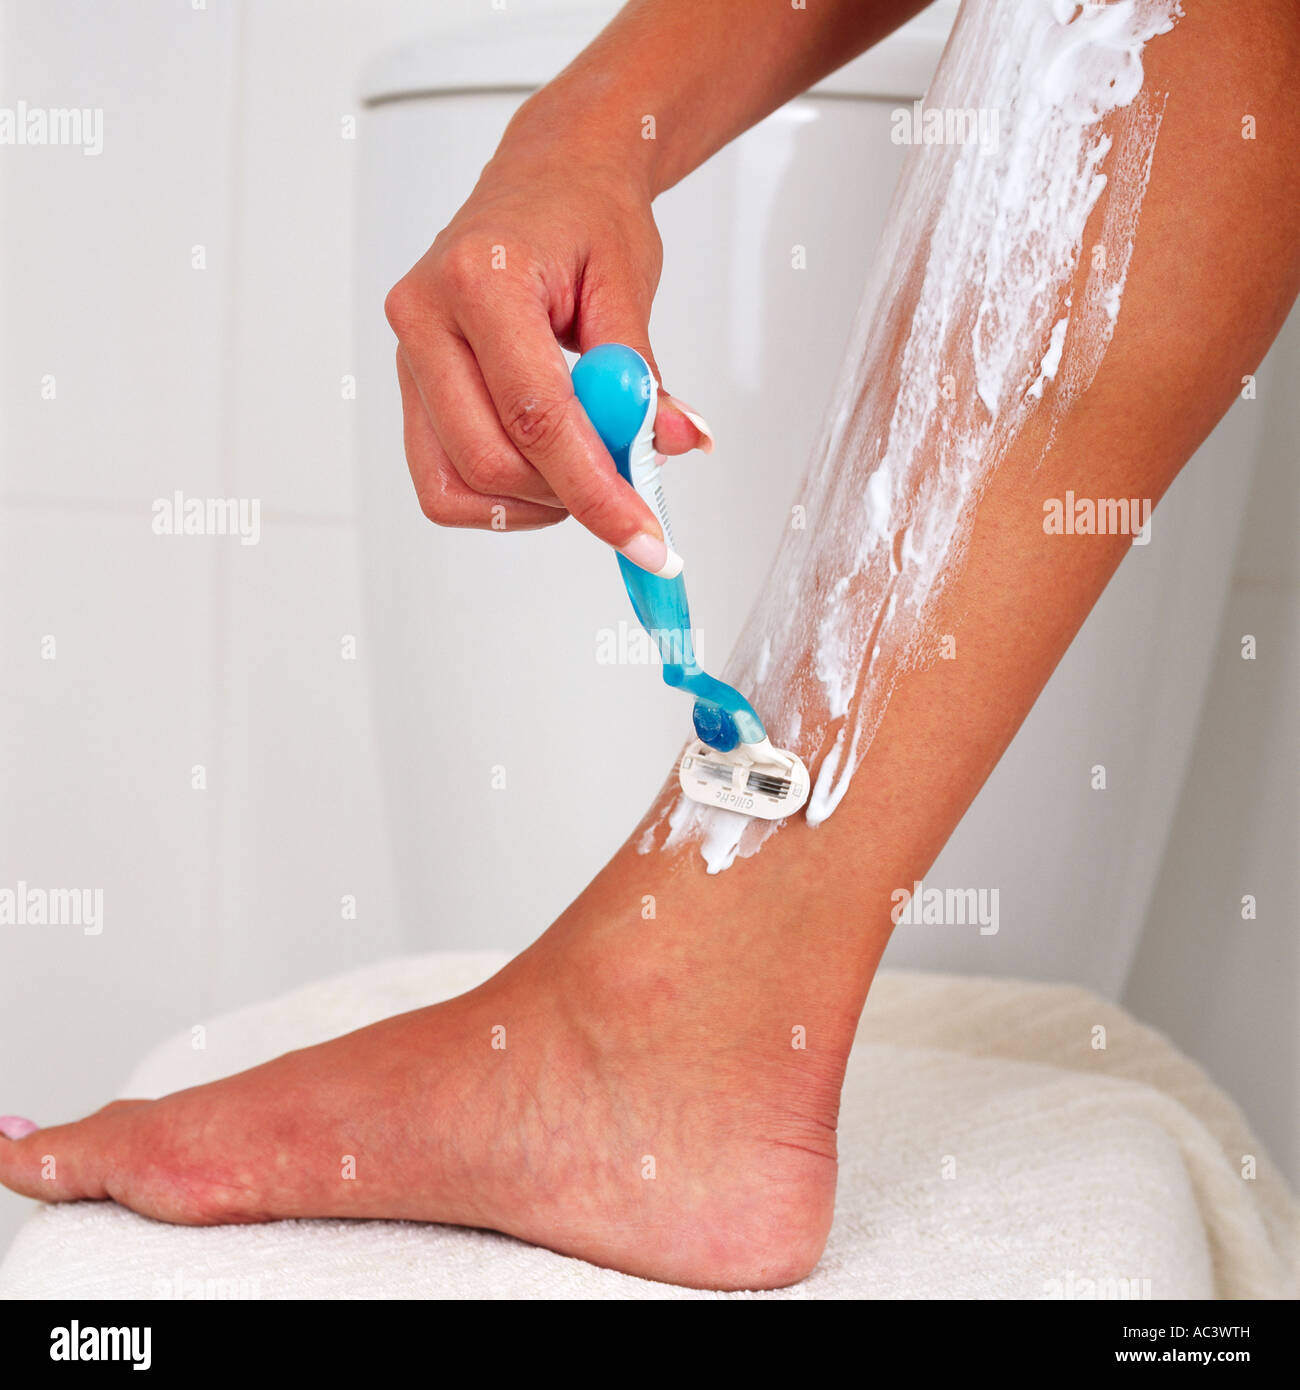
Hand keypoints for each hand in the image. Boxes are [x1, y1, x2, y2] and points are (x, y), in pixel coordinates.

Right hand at [383, 134, 711, 572]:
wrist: (548, 178)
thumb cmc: (584, 215)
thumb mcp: (628, 284)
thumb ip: (644, 377)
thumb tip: (675, 444)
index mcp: (481, 277)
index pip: (537, 416)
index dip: (596, 489)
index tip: (645, 537)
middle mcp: (426, 317)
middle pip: (490, 461)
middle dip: (570, 499)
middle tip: (629, 495)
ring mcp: (408, 357)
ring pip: (458, 485)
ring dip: (534, 502)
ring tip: (586, 465)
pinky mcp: (411, 389)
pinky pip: (443, 481)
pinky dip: (500, 498)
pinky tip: (546, 467)